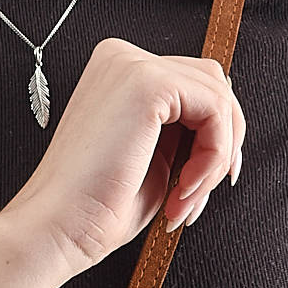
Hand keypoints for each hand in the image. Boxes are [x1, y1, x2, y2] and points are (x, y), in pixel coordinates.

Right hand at [0, 37, 244, 287]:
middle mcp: (123, 59)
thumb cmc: (96, 208)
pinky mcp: (148, 82)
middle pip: (210, 82)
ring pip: (218, 94)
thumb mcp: (153, 161)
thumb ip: (185, 134)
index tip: (200, 185)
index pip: (191, 88)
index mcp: (118, 74)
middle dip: (220, 144)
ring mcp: (133, 65)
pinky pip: (214, 108)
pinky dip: (213, 155)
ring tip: (185, 196)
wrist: (58, 228)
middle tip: (198, 194)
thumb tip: (229, 127)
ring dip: (215, 155)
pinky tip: (184, 187)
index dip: (211, 138)